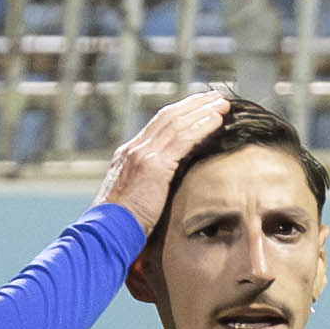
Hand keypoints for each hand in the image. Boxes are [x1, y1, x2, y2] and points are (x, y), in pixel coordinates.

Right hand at [96, 90, 234, 228]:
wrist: (106, 232)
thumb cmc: (119, 226)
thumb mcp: (131, 198)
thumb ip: (146, 186)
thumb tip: (164, 189)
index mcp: (128, 154)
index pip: (157, 126)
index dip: (180, 113)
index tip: (198, 107)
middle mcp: (134, 149)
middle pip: (168, 117)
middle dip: (194, 105)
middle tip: (215, 97)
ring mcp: (143, 155)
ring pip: (177, 123)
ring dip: (202, 111)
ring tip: (223, 104)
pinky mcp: (154, 165)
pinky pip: (183, 139)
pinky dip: (201, 127)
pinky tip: (217, 120)